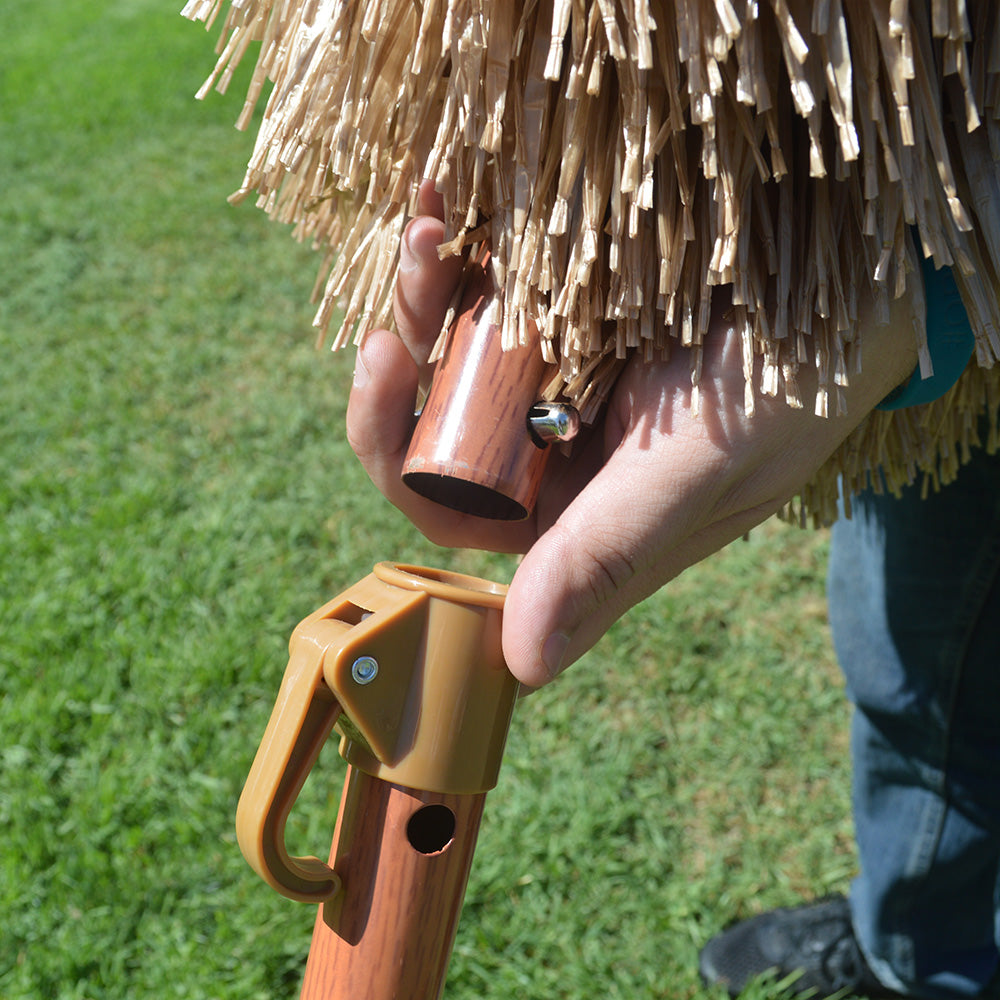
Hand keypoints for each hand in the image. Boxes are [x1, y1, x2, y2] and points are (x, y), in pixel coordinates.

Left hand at [347, 186, 918, 688]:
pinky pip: (491, 285)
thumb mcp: (702, 469)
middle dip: (407, 357)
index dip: (396, 454)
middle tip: (405, 289)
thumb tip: (522, 664)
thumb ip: (610, 554)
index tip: (388, 367)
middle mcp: (555, 451)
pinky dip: (461, 244)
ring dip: (428, 290)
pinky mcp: (569, 310)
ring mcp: (558, 375)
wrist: (855, 280)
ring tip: (429, 227)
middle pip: (433, 420)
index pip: (451, 510)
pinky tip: (440, 197)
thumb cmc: (790, 384)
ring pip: (453, 347)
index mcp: (575, 515)